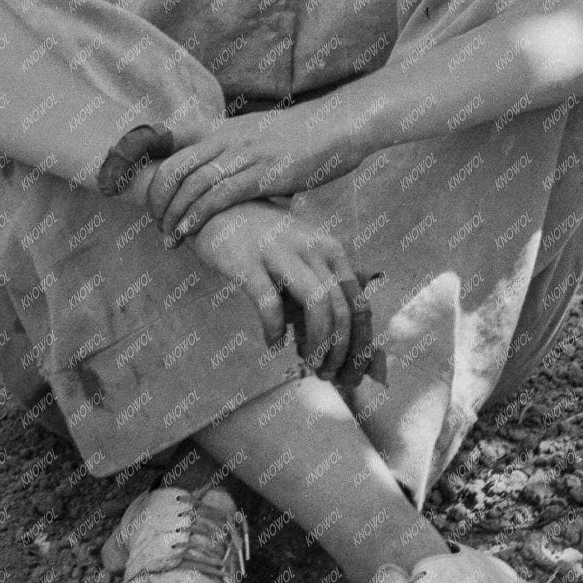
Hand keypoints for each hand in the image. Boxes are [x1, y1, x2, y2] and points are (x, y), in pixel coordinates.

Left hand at [147, 99, 361, 241]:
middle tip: (155, 223)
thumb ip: (235, 152)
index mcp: (222, 128)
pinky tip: (188, 233)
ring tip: (168, 239)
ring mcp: (243, 154)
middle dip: (157, 200)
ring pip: (190, 184)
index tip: (136, 188)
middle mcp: (226, 137)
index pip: (168, 138)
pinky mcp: (261, 173)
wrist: (338, 126)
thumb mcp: (258, 136)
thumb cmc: (302, 137)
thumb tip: (221, 176)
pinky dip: (196, 217)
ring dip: (173, 216)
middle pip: (172, 167)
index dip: (145, 162)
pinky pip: (218, 196)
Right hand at [183, 202, 378, 386]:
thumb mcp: (303, 261)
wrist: (221, 208)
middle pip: (341, 309)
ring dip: (317, 343)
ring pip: (317, 305)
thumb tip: (339, 349)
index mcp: (332, 250)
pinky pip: (270, 304)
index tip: (352, 372)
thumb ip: (321, 296)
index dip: (360, 343)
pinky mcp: (248, 262)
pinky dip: (274, 330)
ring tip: (308, 363)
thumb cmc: (266, 243)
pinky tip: (273, 343)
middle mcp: (314, 249)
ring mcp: (282, 253)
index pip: (359, 303)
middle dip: (339, 351)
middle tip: (327, 374)